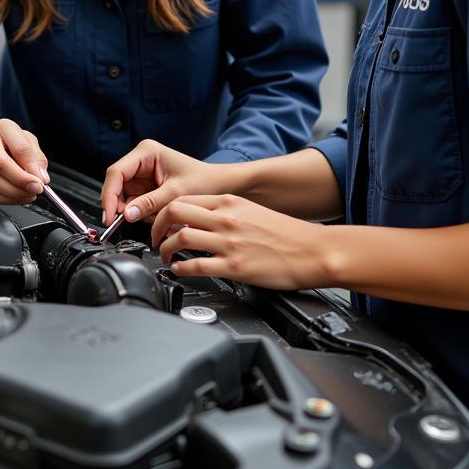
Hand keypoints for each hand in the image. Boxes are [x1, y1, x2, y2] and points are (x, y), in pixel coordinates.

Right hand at [0, 118, 49, 204]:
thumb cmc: (8, 142)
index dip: (31, 167)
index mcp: (2, 127)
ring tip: (28, 194)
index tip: (41, 180)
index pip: (18, 147)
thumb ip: (37, 157)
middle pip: (0, 165)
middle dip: (21, 181)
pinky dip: (4, 200)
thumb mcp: (27, 141)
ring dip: (14, 194)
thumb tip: (41, 176)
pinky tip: (16, 197)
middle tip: (36, 189)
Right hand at [100, 139, 238, 228]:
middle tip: (130, 220)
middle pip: (117, 185)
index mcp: (146, 152)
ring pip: (125, 197)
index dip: (109, 195)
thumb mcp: (176, 193)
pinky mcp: (147, 187)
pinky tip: (157, 213)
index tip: (110, 215)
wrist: (221, 186)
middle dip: (123, 205)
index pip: (116, 172)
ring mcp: (143, 174)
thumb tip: (127, 214)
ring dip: (136, 210)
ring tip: (156, 213)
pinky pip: (135, 203)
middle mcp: (142, 160)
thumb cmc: (205, 181)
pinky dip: (143, 212)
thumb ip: (150, 204)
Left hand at [153, 194, 328, 289]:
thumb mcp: (251, 211)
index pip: (184, 198)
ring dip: (164, 248)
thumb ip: (225, 212)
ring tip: (164, 256)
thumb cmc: (287, 234)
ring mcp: (229, 243)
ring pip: (180, 238)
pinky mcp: (234, 267)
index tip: (161, 222)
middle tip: (154, 238)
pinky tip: (179, 270)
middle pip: (175, 211)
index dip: (165, 211)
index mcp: (229, 202)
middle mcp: (226, 219)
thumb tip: (199, 219)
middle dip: (157, 226)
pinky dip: (180, 269)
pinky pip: (196, 266)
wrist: (313, 251)